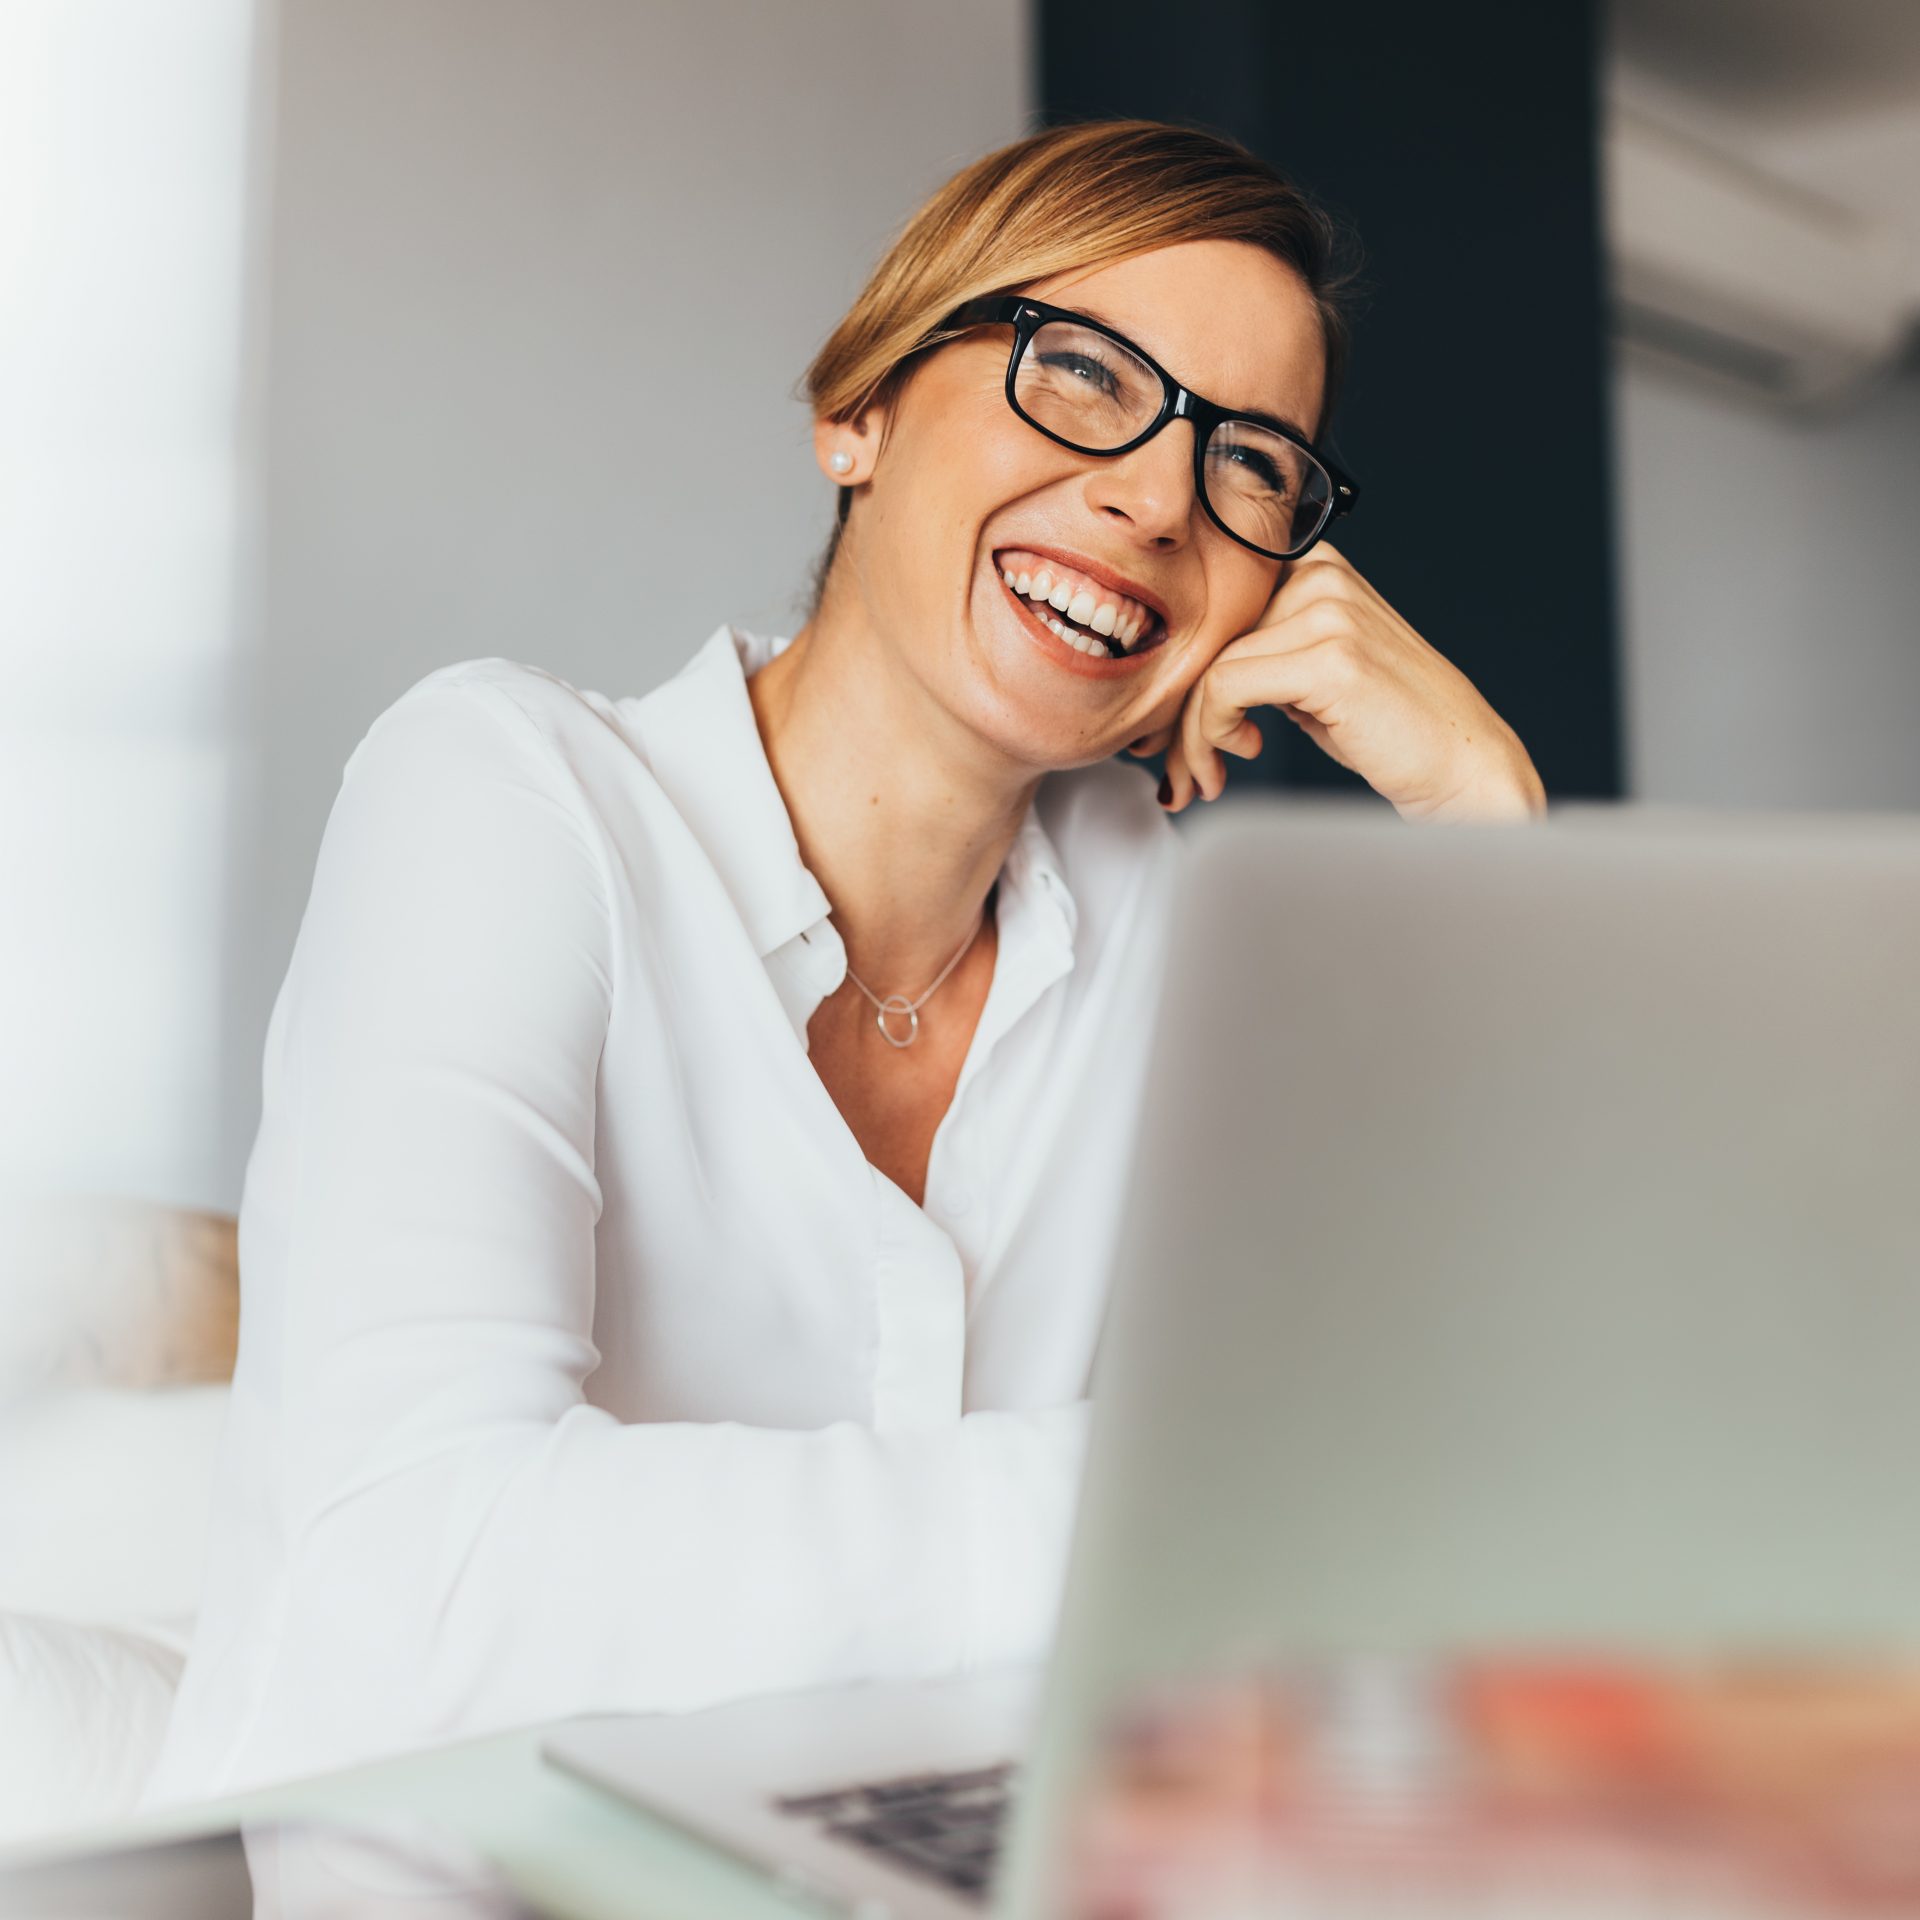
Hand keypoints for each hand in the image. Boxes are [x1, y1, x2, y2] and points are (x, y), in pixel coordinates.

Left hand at [1128, 543, 1546, 822]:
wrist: (1462, 765)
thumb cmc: (1387, 729)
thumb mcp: (1311, 677)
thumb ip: (1259, 657)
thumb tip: (1178, 678)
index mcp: (1317, 567)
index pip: (1216, 611)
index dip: (1182, 674)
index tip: (1171, 732)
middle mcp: (1323, 575)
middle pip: (1207, 639)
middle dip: (1178, 713)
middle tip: (1176, 768)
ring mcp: (1329, 611)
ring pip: (1209, 668)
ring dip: (1191, 736)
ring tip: (1206, 776)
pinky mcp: (1329, 657)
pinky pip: (1225, 689)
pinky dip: (1210, 734)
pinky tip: (1239, 756)